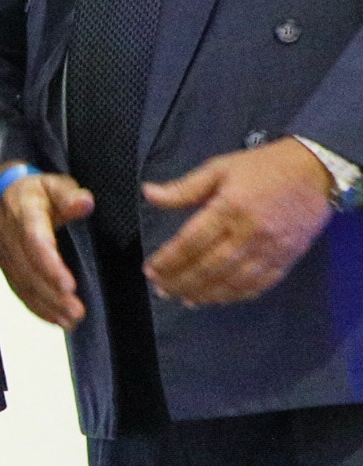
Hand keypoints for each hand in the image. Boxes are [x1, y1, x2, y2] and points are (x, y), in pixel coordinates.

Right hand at [0, 171, 92, 328]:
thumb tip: (85, 203)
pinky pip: (19, 290)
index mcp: (23, 214)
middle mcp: (10, 238)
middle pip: (28, 270)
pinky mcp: (8, 267)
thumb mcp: (55, 185)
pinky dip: (37, 308)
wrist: (5, 196)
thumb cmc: (39, 193)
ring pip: (23, 284)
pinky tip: (56, 320)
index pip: (34, 243)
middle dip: (51, 294)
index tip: (69, 285)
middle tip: (77, 311)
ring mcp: (6, 255)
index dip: (50, 266)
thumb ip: (69, 195)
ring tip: (71, 321)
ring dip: (46, 305)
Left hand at [145, 140, 336, 305]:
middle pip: (210, 266)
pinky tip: (218, 298)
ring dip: (206, 293)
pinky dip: (236, 295)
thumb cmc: (263, 167)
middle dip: (182, 282)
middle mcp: (250, 232)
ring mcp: (271, 248)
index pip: (191, 242)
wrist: (317, 171)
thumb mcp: (220, 168)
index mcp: (230, 208)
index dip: (169, 260)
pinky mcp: (288, 257)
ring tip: (184, 298)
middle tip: (161, 289)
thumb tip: (148, 193)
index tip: (150, 270)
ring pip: (233, 280)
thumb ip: (184, 188)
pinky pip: (260, 284)